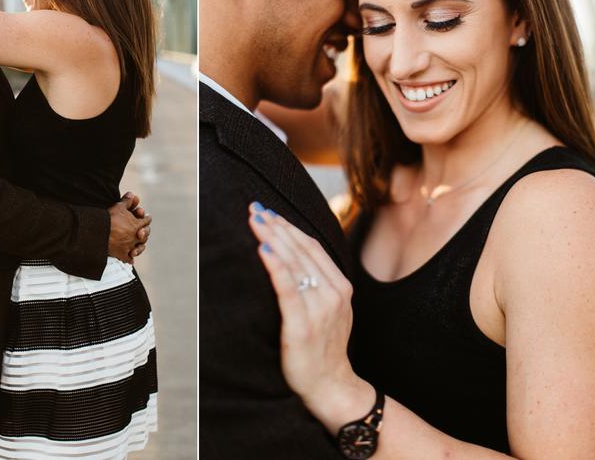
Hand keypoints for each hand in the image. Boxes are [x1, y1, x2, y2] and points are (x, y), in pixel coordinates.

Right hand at [107, 192, 151, 263]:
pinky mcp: (122, 254)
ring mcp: (129, 246)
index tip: (147, 217)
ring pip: (139, 248)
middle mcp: (135, 237)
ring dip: (140, 247)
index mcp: (137, 225)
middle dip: (145, 232)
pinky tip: (131, 259)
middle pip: (145, 235)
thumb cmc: (109, 218)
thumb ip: (127, 201)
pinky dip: (130, 259)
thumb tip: (132, 194)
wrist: (98, 234)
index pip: (146, 220)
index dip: (146, 218)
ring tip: (138, 246)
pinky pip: (128, 258)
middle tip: (143, 231)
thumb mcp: (118, 207)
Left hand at [248, 202, 366, 425]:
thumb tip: (290, 255)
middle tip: (254, 208)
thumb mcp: (329, 309)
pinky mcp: (302, 326)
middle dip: (276, 226)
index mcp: (340, 286)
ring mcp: (319, 309)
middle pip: (301, 250)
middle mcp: (333, 293)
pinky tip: (263, 250)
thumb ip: (317, 283)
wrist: (331, 386)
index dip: (289, 226)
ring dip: (272, 238)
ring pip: (294, 264)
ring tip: (255, 221)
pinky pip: (288, 290)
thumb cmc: (323, 347)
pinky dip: (275, 267)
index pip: (312, 246)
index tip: (269, 211)